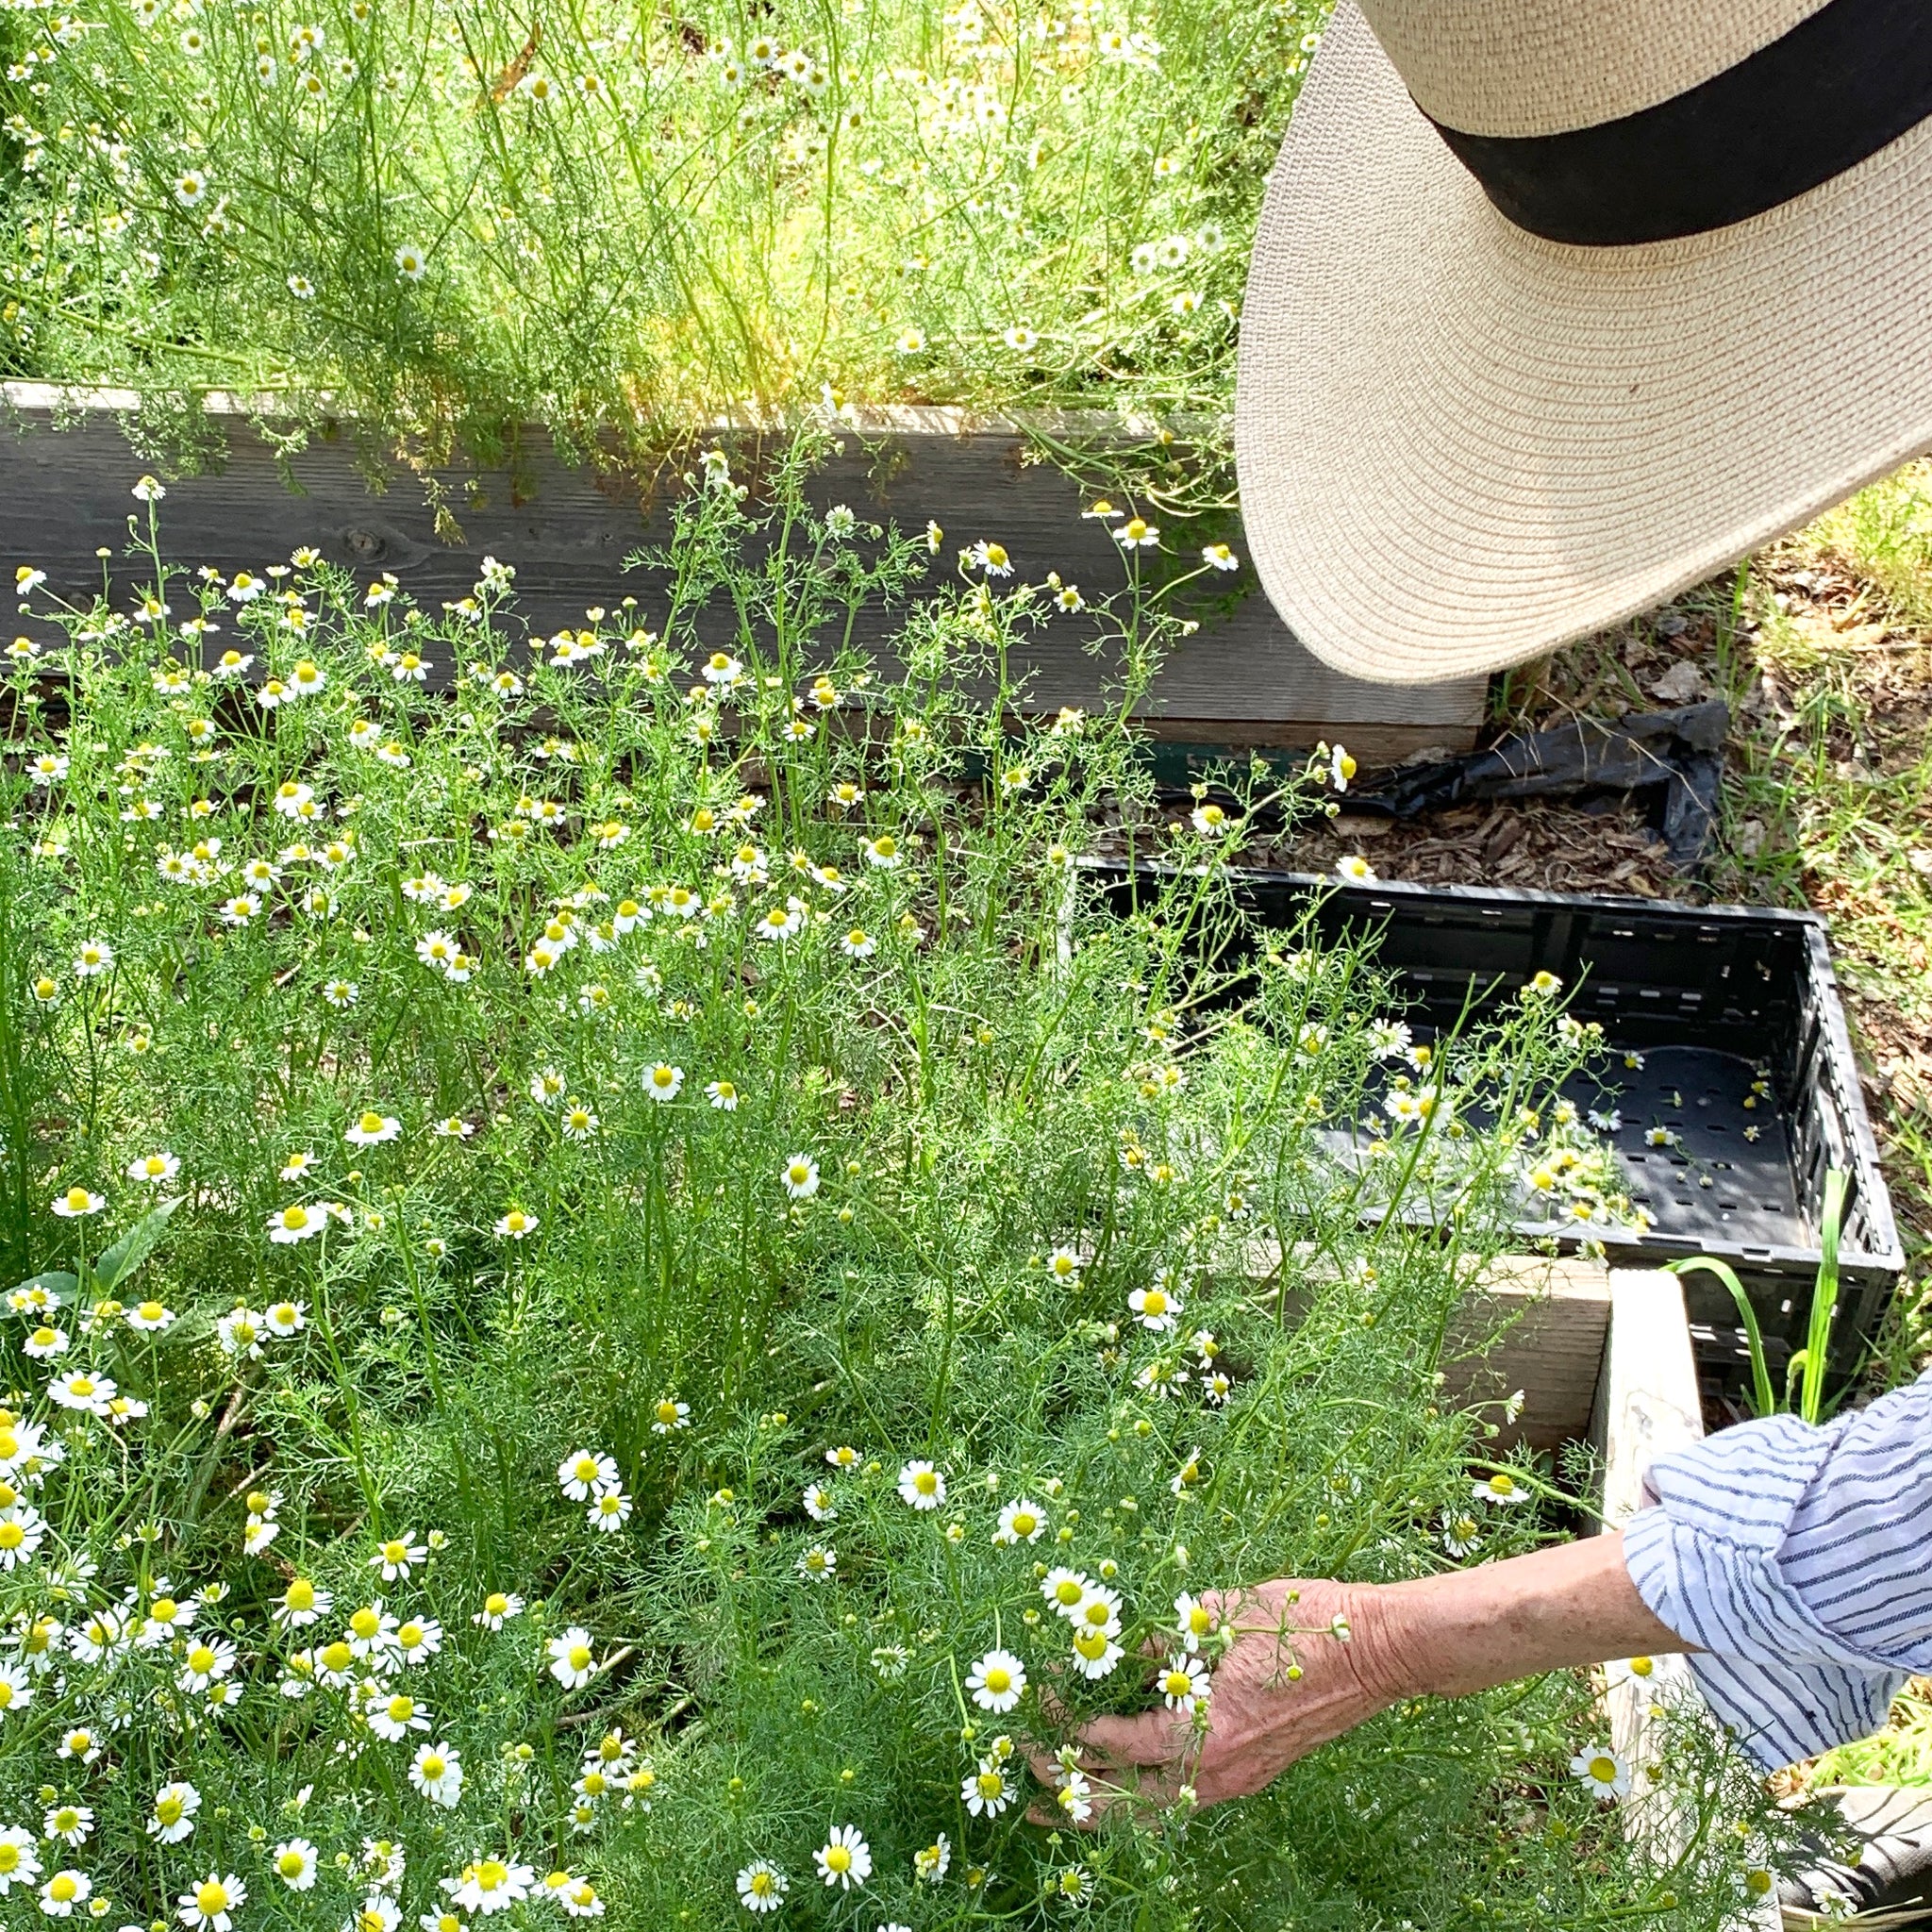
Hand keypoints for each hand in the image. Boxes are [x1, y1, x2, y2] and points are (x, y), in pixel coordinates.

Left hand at [1024, 1534, 1685, 1825]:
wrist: (1382, 1649)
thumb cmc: (1306, 1620)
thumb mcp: (1223, 1611)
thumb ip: (1167, 1635)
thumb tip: (1125, 1646)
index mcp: (1203, 1729)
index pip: (1110, 1740)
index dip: (1064, 1723)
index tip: (1034, 1698)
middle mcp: (1215, 1769)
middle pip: (1121, 1800)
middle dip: (1067, 1788)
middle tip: (1022, 1770)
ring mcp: (1237, 1778)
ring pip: (1152, 1810)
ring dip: (1102, 1802)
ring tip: (1057, 1801)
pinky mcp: (1252, 1774)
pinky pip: (1183, 1798)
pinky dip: (1143, 1794)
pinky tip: (1123, 1779)